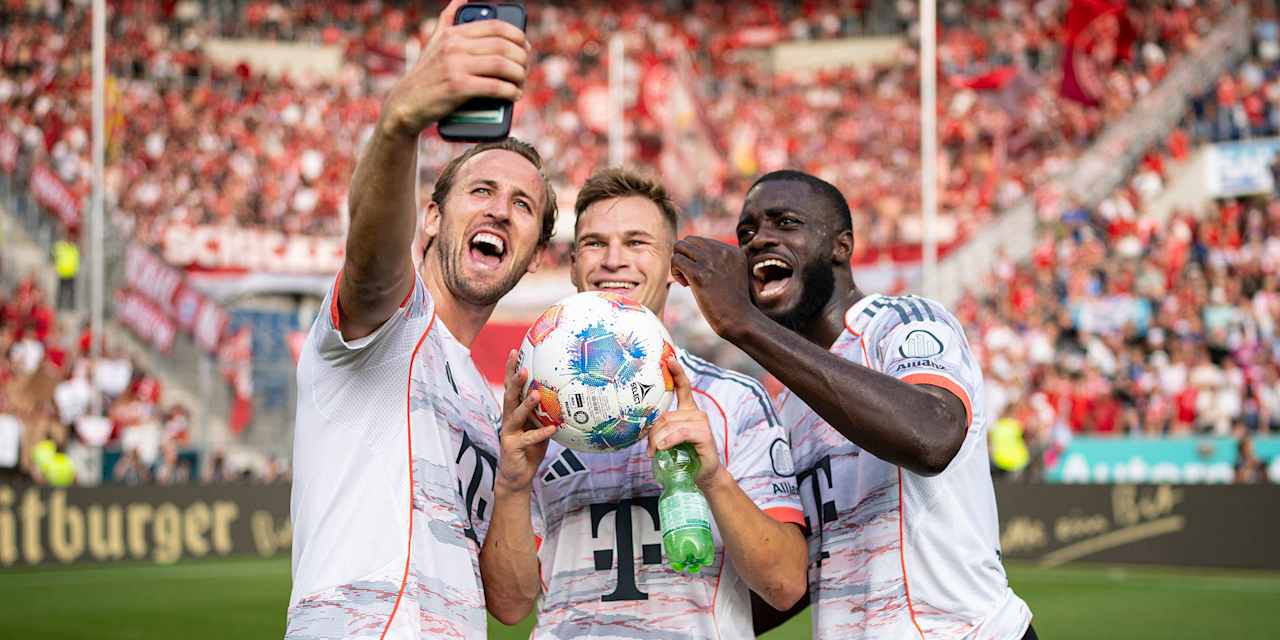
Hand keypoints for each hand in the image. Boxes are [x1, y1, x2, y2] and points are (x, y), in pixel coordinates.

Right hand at [380, 0, 529, 138]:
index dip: (517, 36)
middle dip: (521, 58)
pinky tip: (514, 95)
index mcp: (453, 33)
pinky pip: (495, 86)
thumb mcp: (435, 41)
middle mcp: (454, 46)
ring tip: (521, 83)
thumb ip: (448, 19)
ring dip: (518, 75)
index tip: (525, 47)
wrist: (406, 103)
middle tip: (524, 69)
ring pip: (502, 65)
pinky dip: (510, 91)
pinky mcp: (458, 88)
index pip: (496, 27)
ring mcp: (455, 66)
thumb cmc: (426, 74)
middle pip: (502, 46)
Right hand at [496, 350, 556, 493]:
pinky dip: (541, 433)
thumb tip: (566, 394)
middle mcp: (508, 419)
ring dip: (526, 404)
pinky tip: (552, 428)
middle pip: (509, 396)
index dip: (511, 369)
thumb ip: (546, 412)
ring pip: (516, 415)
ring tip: (536, 394)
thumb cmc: (530, 448)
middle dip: (515, 381)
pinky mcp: (512, 447)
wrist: (517, 474)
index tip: (515, 350)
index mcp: (514, 411)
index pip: (511, 386)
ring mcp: (508, 433)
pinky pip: (529, 438)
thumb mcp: (539, 426)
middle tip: (524, 367)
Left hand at [647, 356, 723, 488]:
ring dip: (658, 441)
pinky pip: (680, 432)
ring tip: (654, 454)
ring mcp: (702, 423)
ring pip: (670, 424)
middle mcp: (696, 413)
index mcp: (688, 411)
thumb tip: (641, 428)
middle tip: (649, 449)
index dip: (676, 372)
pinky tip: (663, 449)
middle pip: (665, 415)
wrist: (703, 476)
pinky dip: (669, 441)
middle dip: (653, 433)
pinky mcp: (705, 434)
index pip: (683, 387)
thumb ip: (660, 430)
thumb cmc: (685, 457)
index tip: (669, 359)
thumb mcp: (669, 441)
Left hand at [672, 236, 759, 339]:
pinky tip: (686, 285)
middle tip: (690, 275)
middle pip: (689, 240)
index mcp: (732, 251)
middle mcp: (723, 251)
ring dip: (678, 263)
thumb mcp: (732, 274)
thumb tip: (690, 254)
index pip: (702, 242)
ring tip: (687, 279)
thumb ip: (719, 261)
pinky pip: (676, 260)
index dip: (696, 258)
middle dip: (685, 257)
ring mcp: (711, 262)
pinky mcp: (700, 274)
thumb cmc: (733, 303)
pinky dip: (675, 272)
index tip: (703, 275)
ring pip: (679, 247)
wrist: (739, 319)